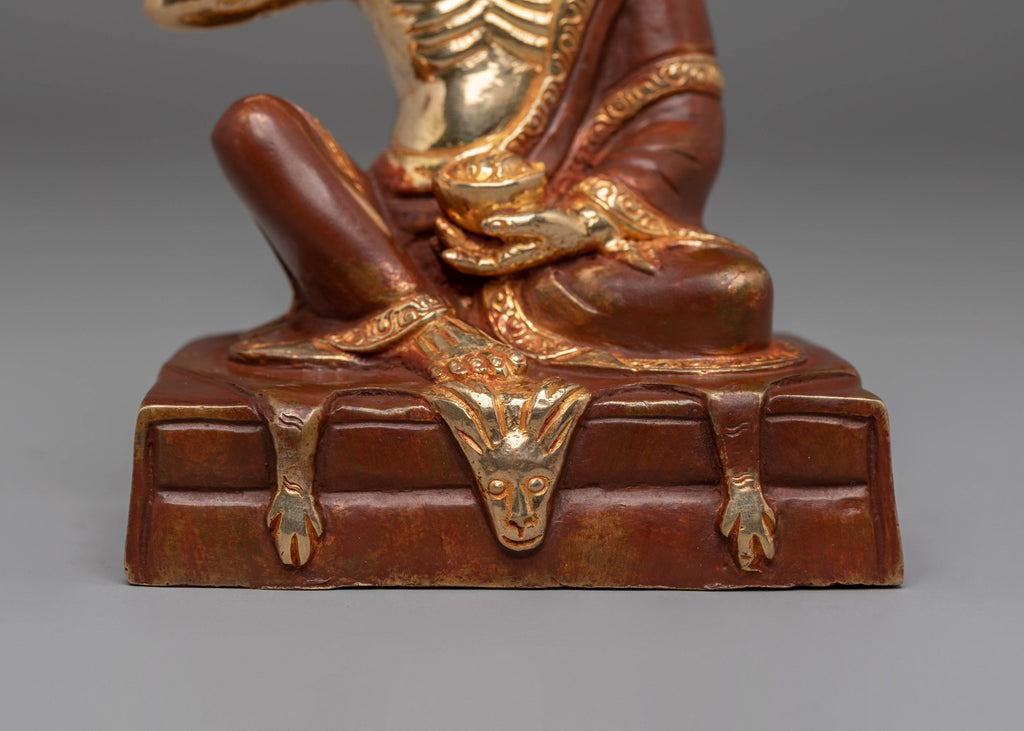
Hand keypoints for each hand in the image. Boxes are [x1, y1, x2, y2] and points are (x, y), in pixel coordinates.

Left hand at [437, 207, 601, 275]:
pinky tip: (461, 219)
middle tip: (438, 223)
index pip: (482, 265)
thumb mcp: (541, 221)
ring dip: (459, 238)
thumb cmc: (565, 225)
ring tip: (442, 221)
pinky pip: (484, 239)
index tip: (444, 251)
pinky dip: (470, 232)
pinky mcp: (512, 238)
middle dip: (453, 243)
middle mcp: (509, 257)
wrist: (584, 226)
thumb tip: (485, 223)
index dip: (461, 261)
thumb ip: (514, 223)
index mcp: (515, 260)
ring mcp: (510, 249)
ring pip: (477, 248)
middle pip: (474, 256)